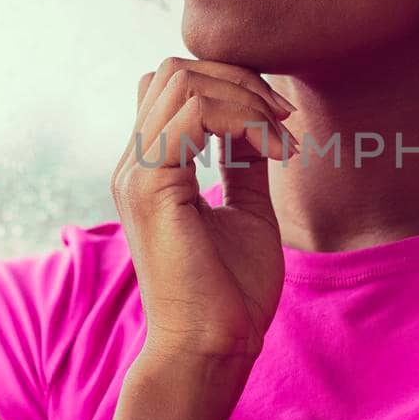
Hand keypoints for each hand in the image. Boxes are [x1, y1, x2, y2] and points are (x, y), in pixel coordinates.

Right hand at [111, 57, 299, 364]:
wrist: (214, 349)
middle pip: (175, 70)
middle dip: (239, 80)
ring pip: (182, 82)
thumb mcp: (246, 210)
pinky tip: (273, 151)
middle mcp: (135, 164)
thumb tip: (258, 125)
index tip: (279, 120)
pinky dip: (242, 120)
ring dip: (244, 98)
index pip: (174, 86)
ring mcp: (137, 174)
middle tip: (283, 120)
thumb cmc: (230, 293)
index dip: (230, 84)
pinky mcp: (152, 188)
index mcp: (152, 169)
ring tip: (280, 139)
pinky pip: (193, 115)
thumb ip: (243, 164)